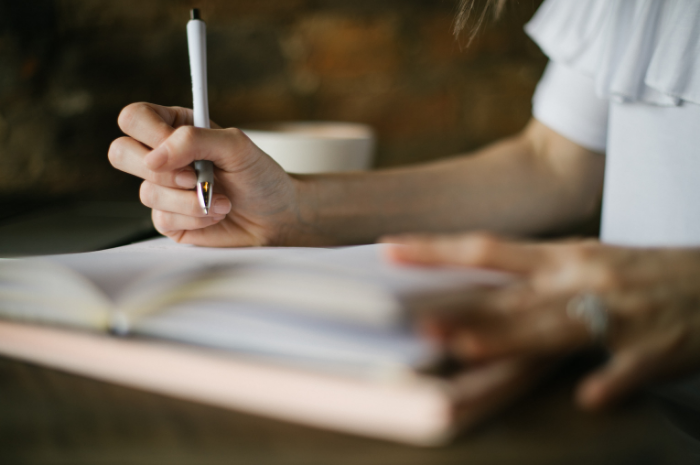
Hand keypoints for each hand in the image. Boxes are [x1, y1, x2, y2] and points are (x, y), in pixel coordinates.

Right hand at [109, 102, 307, 246]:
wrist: (277, 217)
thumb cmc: (260, 177)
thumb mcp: (237, 146)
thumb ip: (195, 140)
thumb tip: (154, 156)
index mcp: (176, 127)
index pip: (135, 118)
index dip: (150, 133)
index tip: (178, 148)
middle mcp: (164, 157)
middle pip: (120, 152)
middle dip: (162, 171)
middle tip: (194, 177)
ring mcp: (163, 189)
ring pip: (146, 192)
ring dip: (190, 199)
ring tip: (222, 199)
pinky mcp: (169, 219)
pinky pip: (162, 219)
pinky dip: (195, 217)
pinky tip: (217, 213)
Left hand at [384, 233, 699, 409]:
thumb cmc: (644, 271)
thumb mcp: (585, 259)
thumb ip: (532, 273)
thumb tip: (477, 286)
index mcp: (563, 256)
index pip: (487, 249)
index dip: (437, 250)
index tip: (392, 249)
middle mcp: (582, 279)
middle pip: (510, 296)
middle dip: (462, 310)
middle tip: (416, 320)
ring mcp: (617, 314)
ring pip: (554, 329)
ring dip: (508, 339)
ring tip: (463, 349)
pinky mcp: (654, 350)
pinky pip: (626, 371)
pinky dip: (608, 384)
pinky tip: (589, 399)